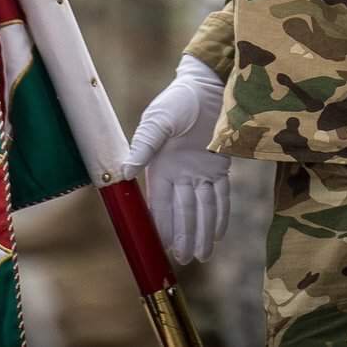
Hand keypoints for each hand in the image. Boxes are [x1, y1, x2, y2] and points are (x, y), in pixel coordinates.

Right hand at [121, 55, 230, 263]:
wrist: (206, 86)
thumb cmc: (177, 101)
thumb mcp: (157, 121)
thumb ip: (144, 145)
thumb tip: (126, 170)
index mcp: (160, 167)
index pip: (160, 204)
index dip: (160, 226)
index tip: (158, 247)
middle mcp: (180, 174)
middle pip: (182, 211)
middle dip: (183, 236)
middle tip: (184, 260)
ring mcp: (200, 171)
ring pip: (202, 208)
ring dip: (201, 232)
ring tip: (201, 256)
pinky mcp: (219, 166)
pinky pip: (220, 195)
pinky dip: (219, 215)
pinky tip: (216, 234)